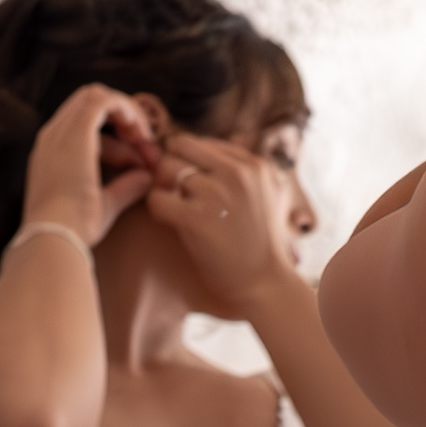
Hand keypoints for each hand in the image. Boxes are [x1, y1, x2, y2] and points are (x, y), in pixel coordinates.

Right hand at [22, 86, 158, 244]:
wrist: (55, 236)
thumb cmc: (75, 228)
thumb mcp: (104, 205)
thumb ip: (125, 188)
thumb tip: (147, 178)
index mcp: (53, 152)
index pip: (85, 124)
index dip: (118, 135)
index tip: (140, 158)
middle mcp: (52, 136)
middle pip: (88, 104)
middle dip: (122, 117)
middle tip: (144, 142)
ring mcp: (61, 130)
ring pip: (95, 96)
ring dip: (126, 113)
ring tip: (145, 140)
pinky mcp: (76, 131)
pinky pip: (103, 100)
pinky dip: (127, 110)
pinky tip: (141, 133)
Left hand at [144, 130, 305, 311]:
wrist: (265, 283)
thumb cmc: (260, 243)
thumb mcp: (269, 195)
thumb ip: (244, 170)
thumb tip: (209, 151)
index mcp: (254, 165)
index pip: (201, 143)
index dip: (189, 162)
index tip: (190, 184)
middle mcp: (237, 173)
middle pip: (179, 147)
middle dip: (172, 168)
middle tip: (176, 192)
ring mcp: (218, 194)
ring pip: (164, 169)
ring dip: (163, 189)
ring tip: (175, 208)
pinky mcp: (198, 218)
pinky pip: (156, 199)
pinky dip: (157, 210)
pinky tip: (171, 222)